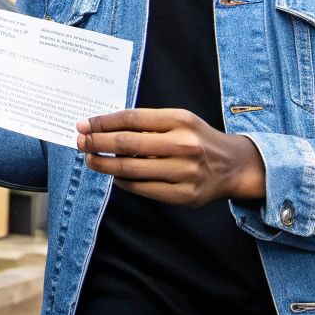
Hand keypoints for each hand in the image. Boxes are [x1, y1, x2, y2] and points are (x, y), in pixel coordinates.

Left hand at [77, 108, 267, 206]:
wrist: (233, 165)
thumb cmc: (197, 138)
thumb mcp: (179, 120)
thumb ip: (147, 122)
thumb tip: (103, 127)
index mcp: (180, 120)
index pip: (131, 119)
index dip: (103, 122)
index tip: (84, 124)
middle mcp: (183, 145)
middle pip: (128, 143)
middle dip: (97, 143)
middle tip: (80, 142)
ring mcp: (184, 172)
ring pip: (131, 169)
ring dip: (104, 164)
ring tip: (90, 159)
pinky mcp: (183, 195)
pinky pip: (142, 188)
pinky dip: (122, 181)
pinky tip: (114, 175)